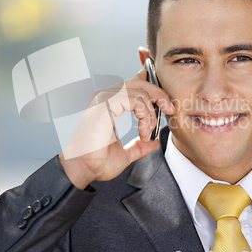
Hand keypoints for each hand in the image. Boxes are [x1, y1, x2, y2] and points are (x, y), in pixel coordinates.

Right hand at [58, 68, 174, 188]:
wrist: (82, 169)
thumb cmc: (95, 161)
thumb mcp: (125, 153)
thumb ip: (138, 145)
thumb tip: (152, 141)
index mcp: (106, 104)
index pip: (131, 85)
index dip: (150, 87)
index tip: (164, 102)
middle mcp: (104, 97)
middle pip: (138, 82)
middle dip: (158, 93)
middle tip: (169, 108)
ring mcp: (103, 98)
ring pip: (140, 92)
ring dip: (151, 114)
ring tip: (146, 133)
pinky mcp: (105, 103)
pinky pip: (136, 100)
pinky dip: (145, 116)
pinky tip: (142, 132)